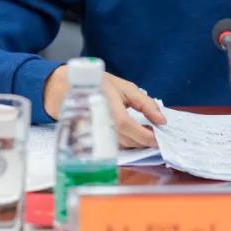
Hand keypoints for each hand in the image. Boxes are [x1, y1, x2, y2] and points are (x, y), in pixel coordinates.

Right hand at [44, 66, 166, 147]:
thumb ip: (145, 104)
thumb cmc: (99, 85)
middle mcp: (103, 127)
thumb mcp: (126, 88)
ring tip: (145, 133)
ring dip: (136, 142)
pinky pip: (114, 144)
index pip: (132, 130)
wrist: (68, 88)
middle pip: (129, 141)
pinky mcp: (93, 138)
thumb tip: (161, 120)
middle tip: (156, 135)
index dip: (147, 136)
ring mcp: (97, 135)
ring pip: (122, 145)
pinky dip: (125, 141)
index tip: (160, 138)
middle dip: (145, 141)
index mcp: (111, 112)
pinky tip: (132, 134)